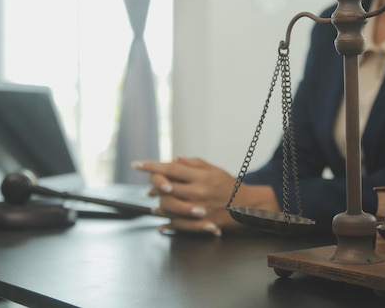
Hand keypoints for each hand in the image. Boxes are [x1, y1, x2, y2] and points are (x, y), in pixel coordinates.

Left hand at [132, 157, 278, 235]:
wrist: (248, 206)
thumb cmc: (230, 185)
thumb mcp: (214, 170)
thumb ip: (193, 164)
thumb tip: (174, 158)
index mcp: (200, 176)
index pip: (170, 168)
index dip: (151, 166)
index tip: (136, 164)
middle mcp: (198, 192)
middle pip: (165, 187)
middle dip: (153, 185)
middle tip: (150, 186)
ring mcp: (199, 208)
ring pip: (168, 206)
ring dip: (157, 204)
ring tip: (153, 202)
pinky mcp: (200, 223)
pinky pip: (177, 225)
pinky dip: (166, 223)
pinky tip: (161, 221)